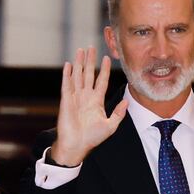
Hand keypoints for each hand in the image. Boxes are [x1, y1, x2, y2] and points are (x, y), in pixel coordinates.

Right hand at [51, 46, 128, 165]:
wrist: (77, 145)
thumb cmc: (92, 138)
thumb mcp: (110, 125)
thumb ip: (118, 113)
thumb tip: (127, 101)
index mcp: (96, 101)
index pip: (101, 81)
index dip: (104, 69)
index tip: (107, 58)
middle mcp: (86, 96)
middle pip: (88, 74)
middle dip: (90, 60)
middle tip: (91, 47)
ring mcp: (75, 97)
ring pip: (78, 76)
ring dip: (79, 63)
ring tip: (80, 50)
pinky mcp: (66, 101)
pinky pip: (67, 85)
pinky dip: (67, 74)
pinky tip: (69, 64)